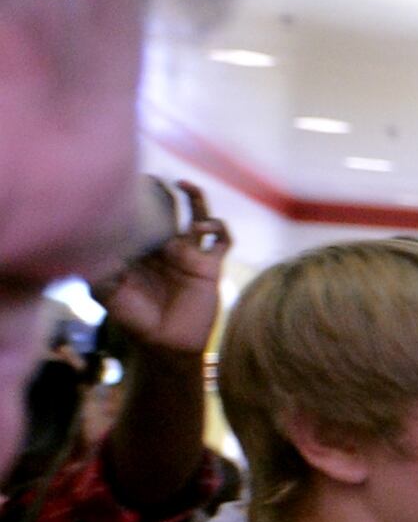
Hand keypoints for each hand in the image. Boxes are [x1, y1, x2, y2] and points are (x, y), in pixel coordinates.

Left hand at [101, 183, 223, 355]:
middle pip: (172, 209)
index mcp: (143, 249)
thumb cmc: (135, 319)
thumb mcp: (107, 293)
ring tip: (185, 185)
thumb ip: (99, 269)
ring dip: (196, 199)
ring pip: (199, 217)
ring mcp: (190, 254)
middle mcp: (166, 247)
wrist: (166, 344)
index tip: (132, 182)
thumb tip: (90, 243)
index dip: (140, 198)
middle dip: (168, 191)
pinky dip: (219, 229)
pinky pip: (222, 241)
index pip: (143, 216)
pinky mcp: (210, 266)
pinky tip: (203, 226)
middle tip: (160, 177)